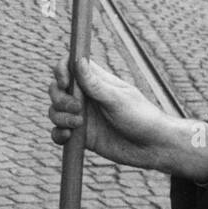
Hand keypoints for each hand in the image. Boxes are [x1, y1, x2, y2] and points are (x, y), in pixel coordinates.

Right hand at [48, 57, 207, 181]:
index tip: (64, 81)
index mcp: (97, 82)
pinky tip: (68, 137)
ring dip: (60, 117)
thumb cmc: (141, 117)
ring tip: (79, 124)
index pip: (71, 66)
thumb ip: (95, 84)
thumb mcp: (117, 99)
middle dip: (60, 98)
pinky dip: (58, 134)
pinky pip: (59, 132)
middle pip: (57, 90)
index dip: (61, 70)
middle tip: (77, 108)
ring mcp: (82, 116)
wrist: (152, 147)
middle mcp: (87, 97)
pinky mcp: (81, 135)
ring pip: (55, 111)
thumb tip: (78, 61)